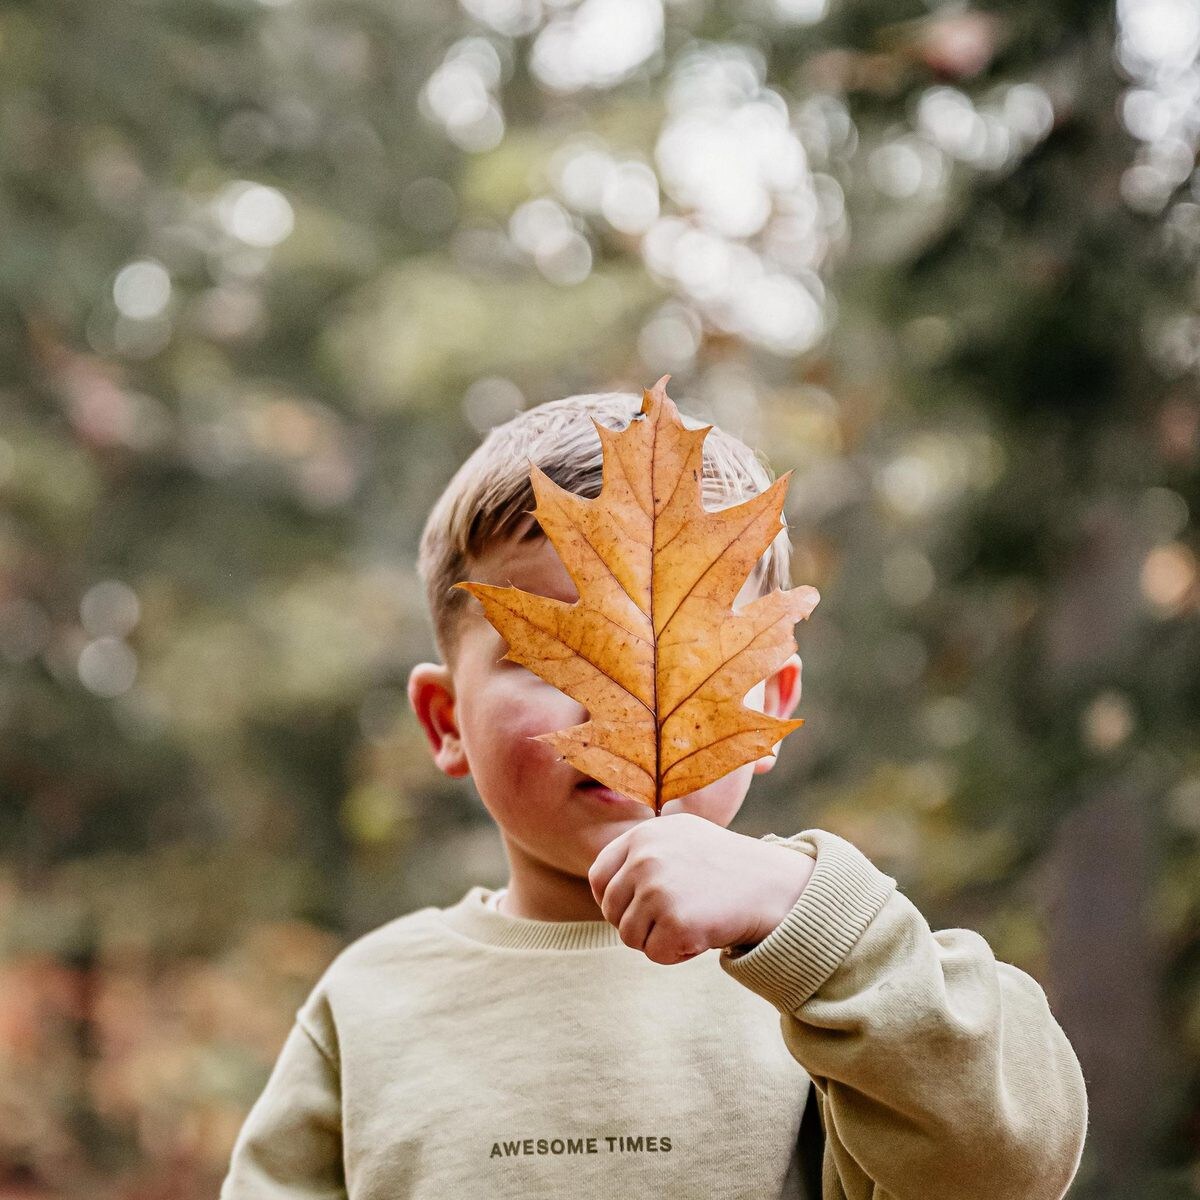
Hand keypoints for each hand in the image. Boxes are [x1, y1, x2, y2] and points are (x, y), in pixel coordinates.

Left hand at [587, 812, 815, 964]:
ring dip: (657, 940)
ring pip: (628, 936)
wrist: (774, 886)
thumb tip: (602, 888)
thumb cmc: (726, 867)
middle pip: (611, 910)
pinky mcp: (674, 921)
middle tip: (673, 919)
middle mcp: (645, 857)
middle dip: (637, 923)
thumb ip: (642, 854)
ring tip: (692, 922)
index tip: (634, 910)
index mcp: (644, 835)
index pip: (599, 876)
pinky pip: (655, 955)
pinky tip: (702, 935)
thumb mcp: (680, 839)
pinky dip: (677, 954)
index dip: (611, 900)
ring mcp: (658, 888)